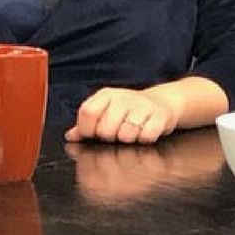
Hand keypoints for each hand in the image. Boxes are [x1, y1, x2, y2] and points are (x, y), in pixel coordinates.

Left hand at [65, 86, 184, 143]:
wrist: (163, 102)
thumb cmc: (130, 110)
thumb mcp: (106, 110)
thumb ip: (87, 124)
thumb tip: (71, 136)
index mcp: (106, 95)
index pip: (88, 112)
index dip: (87, 129)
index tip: (93, 134)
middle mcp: (123, 98)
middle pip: (105, 128)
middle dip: (110, 137)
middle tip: (116, 133)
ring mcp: (143, 106)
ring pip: (126, 135)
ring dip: (128, 139)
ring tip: (132, 133)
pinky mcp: (160, 116)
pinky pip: (146, 136)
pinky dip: (145, 139)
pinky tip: (145, 132)